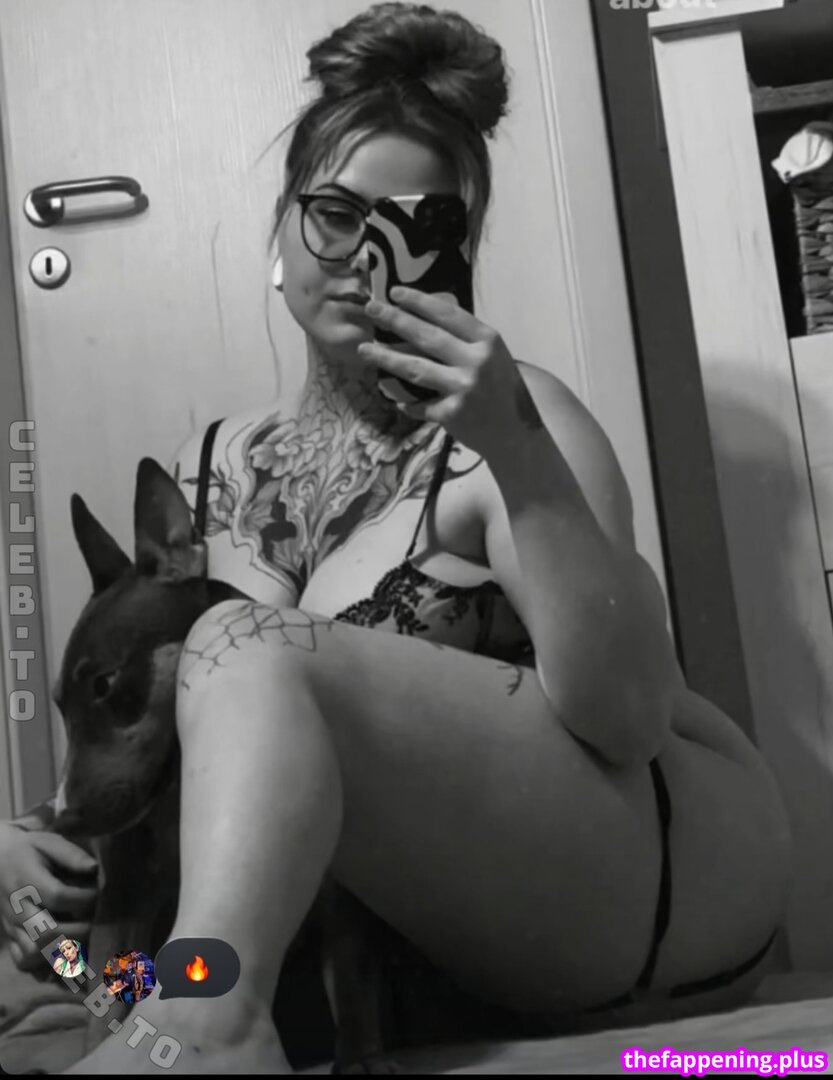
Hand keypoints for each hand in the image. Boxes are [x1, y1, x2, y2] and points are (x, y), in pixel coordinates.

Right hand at [0, 823, 97, 971]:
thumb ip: (71, 855)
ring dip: (61, 952)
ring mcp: (12, 927)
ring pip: (33, 952)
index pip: (57, 896)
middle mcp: (17, 907)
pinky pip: (23, 962)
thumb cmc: (30, 850)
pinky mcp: (11, 939)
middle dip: (77, 932)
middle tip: (95, 924)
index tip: (98, 895)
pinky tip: (64, 958)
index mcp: (27, 880)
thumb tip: (94, 868)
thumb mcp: (50, 842)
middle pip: (44, 932)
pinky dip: (44, 966)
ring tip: (82, 943)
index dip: (82, 899)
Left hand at [360, 287, 540, 454]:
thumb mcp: (494, 356)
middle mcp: (475, 361)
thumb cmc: (503, 389)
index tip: (395, 292)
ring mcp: (463, 388)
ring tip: (363, 349)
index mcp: (487, 341)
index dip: (419, 301)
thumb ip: (466, 340)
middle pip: (427, 336)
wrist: (517, 433)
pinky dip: (407, 402)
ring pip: (415, 368)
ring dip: (386, 357)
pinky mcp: (452, 413)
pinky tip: (395, 398)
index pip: (448, 314)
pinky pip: (420, 404)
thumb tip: (423, 320)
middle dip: (395, 320)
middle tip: (371, 308)